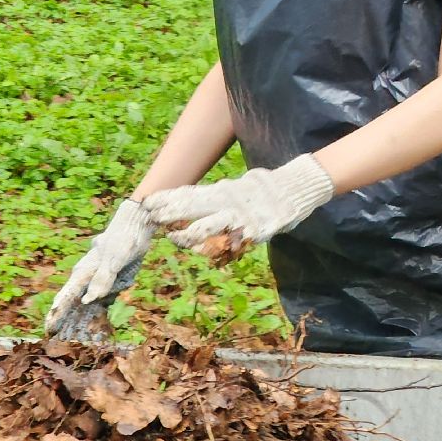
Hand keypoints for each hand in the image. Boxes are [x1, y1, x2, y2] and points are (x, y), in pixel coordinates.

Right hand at [44, 199, 152, 337]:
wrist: (136, 226)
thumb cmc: (123, 240)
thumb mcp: (114, 259)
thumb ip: (102, 279)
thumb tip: (87, 301)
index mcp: (83, 272)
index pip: (65, 297)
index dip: (56, 314)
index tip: (48, 330)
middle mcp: (86, 276)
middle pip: (73, 303)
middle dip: (66, 321)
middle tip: (59, 340)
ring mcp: (97, 278)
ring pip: (85, 303)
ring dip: (81, 319)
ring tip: (76, 338)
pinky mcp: (109, 280)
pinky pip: (101, 300)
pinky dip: (98, 312)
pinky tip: (98, 326)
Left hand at [141, 153, 334, 254]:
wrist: (295, 189)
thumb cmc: (263, 191)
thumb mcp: (236, 191)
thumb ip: (217, 198)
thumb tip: (192, 205)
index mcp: (222, 191)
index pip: (189, 193)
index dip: (168, 198)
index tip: (147, 202)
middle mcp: (227, 201)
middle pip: (192, 205)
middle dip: (169, 212)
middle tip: (149, 216)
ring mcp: (240, 216)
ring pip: (208, 225)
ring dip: (188, 233)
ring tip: (174, 238)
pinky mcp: (254, 230)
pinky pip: (232, 241)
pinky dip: (218, 247)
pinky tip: (205, 251)